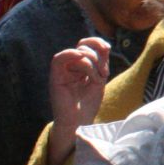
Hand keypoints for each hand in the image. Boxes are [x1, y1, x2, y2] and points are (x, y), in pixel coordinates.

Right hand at [45, 37, 109, 164]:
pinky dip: (71, 54)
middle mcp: (71, 66)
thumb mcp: (99, 79)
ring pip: (77, 53)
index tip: (108, 49)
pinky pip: (59, 59)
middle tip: (104, 74)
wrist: (78, 122)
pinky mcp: (55, 77)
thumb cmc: (88, 104)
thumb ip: (101, 62)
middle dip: (98, 58)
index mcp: (81, 66)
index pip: (87, 44)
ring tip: (96, 79)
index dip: (97, 42)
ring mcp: (63, 71)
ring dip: (92, 64)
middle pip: (84, 47)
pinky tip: (81, 59)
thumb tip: (105, 45)